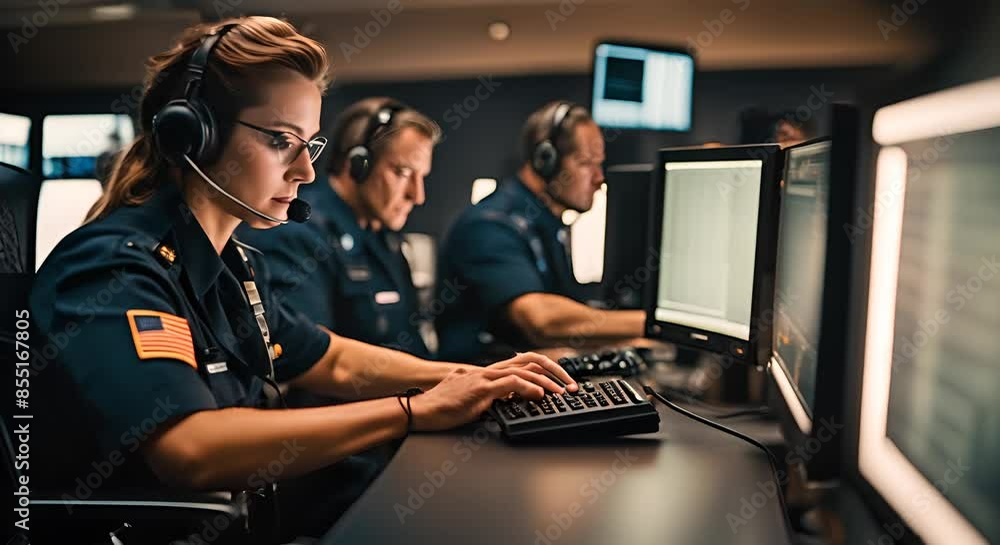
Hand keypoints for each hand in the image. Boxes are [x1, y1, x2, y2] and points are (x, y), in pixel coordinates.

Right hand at [409, 354, 574, 431]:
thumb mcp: (468, 399)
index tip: (560, 382)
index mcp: (486, 373)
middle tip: (570, 385)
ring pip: (524, 371)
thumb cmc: (440, 408)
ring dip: (547, 382)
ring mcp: (485, 378)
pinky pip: (511, 383)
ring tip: (561, 392)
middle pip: (530, 361)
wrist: (421, 410)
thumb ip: (487, 396)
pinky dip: (529, 388)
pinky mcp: (481, 388)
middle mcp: (488, 371)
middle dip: (554, 371)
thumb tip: (502, 400)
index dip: (544, 370)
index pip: (522, 362)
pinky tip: (539, 396)